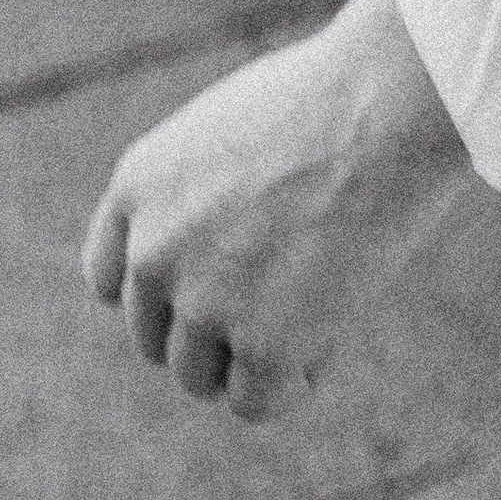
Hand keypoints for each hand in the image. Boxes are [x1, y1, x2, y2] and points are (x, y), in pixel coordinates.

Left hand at [82, 0, 471, 417]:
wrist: (390, 105)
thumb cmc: (338, 97)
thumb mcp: (235, 126)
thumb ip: (203, 194)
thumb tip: (226, 252)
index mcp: (139, 187)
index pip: (110, 281)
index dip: (160, 295)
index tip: (208, 288)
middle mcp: (154, 251)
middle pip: (156, 339)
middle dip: (209, 332)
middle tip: (281, 300)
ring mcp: (204, 303)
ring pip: (198, 377)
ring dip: (247, 361)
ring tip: (313, 312)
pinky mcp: (262, 344)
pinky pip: (254, 402)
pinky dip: (290, 384)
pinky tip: (328, 341)